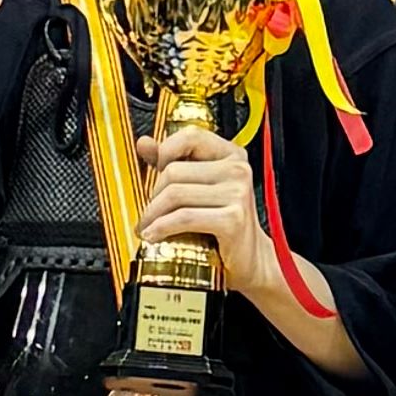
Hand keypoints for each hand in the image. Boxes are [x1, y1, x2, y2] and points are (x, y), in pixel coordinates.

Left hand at [135, 117, 265, 300]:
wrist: (251, 259)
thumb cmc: (224, 224)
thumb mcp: (200, 187)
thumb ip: (174, 162)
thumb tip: (144, 143)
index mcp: (231, 155)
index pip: (190, 136)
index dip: (165, 151)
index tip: (155, 171)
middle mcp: (237, 170)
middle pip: (174, 171)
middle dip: (153, 194)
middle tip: (149, 212)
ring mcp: (237, 194)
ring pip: (175, 194)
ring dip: (152, 214)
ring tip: (147, 226)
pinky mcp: (232, 219)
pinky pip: (184, 217)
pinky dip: (162, 227)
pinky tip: (153, 235)